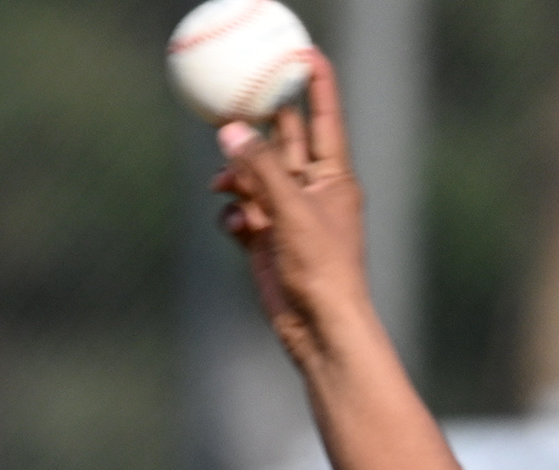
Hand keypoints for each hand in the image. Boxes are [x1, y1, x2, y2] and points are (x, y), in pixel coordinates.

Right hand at [214, 52, 375, 371]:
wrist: (319, 330)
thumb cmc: (323, 270)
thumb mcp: (291, 210)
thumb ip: (261, 168)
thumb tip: (231, 130)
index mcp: (333, 175)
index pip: (323, 115)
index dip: (313, 81)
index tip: (299, 50)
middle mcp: (311, 190)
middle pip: (282, 140)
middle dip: (259, 123)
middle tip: (233, 100)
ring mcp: (287, 215)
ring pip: (254, 175)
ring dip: (236, 175)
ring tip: (224, 183)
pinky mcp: (266, 240)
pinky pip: (241, 211)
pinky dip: (233, 213)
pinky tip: (235, 224)